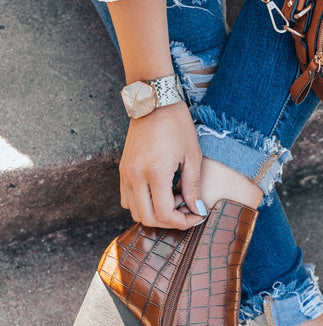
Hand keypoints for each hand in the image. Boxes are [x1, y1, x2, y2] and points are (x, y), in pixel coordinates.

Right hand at [119, 101, 204, 229]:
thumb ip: (193, 187)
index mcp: (155, 173)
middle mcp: (135, 176)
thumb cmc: (177, 126)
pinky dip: (143, 205)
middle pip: (148, 218)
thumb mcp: (192, 156)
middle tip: (186, 210)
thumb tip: (197, 210)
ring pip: (135, 212)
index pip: (165, 214)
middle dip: (169, 222)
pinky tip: (159, 194)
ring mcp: (125, 174)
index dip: (182, 222)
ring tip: (173, 200)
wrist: (154, 103)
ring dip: (155, 214)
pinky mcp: (122, 170)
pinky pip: (127, 199)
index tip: (196, 216)